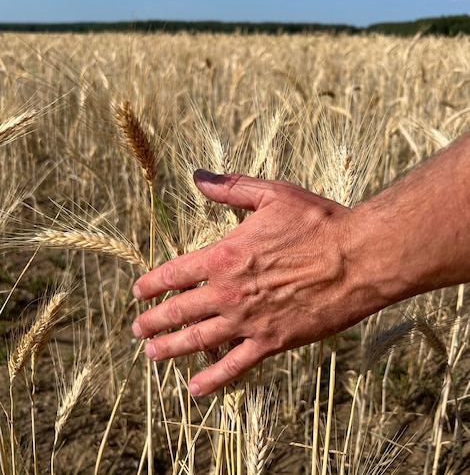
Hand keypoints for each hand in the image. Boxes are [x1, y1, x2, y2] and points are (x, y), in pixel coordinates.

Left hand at [132, 170, 372, 395]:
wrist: (357, 259)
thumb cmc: (317, 222)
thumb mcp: (272, 195)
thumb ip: (231, 188)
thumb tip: (198, 176)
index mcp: (225, 255)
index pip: (175, 273)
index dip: (152, 283)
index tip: (138, 291)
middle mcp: (229, 292)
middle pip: (179, 311)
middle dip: (153, 321)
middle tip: (137, 329)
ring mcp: (248, 320)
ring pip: (198, 340)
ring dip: (170, 348)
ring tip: (151, 354)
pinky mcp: (271, 342)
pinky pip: (234, 365)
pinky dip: (213, 378)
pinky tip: (195, 388)